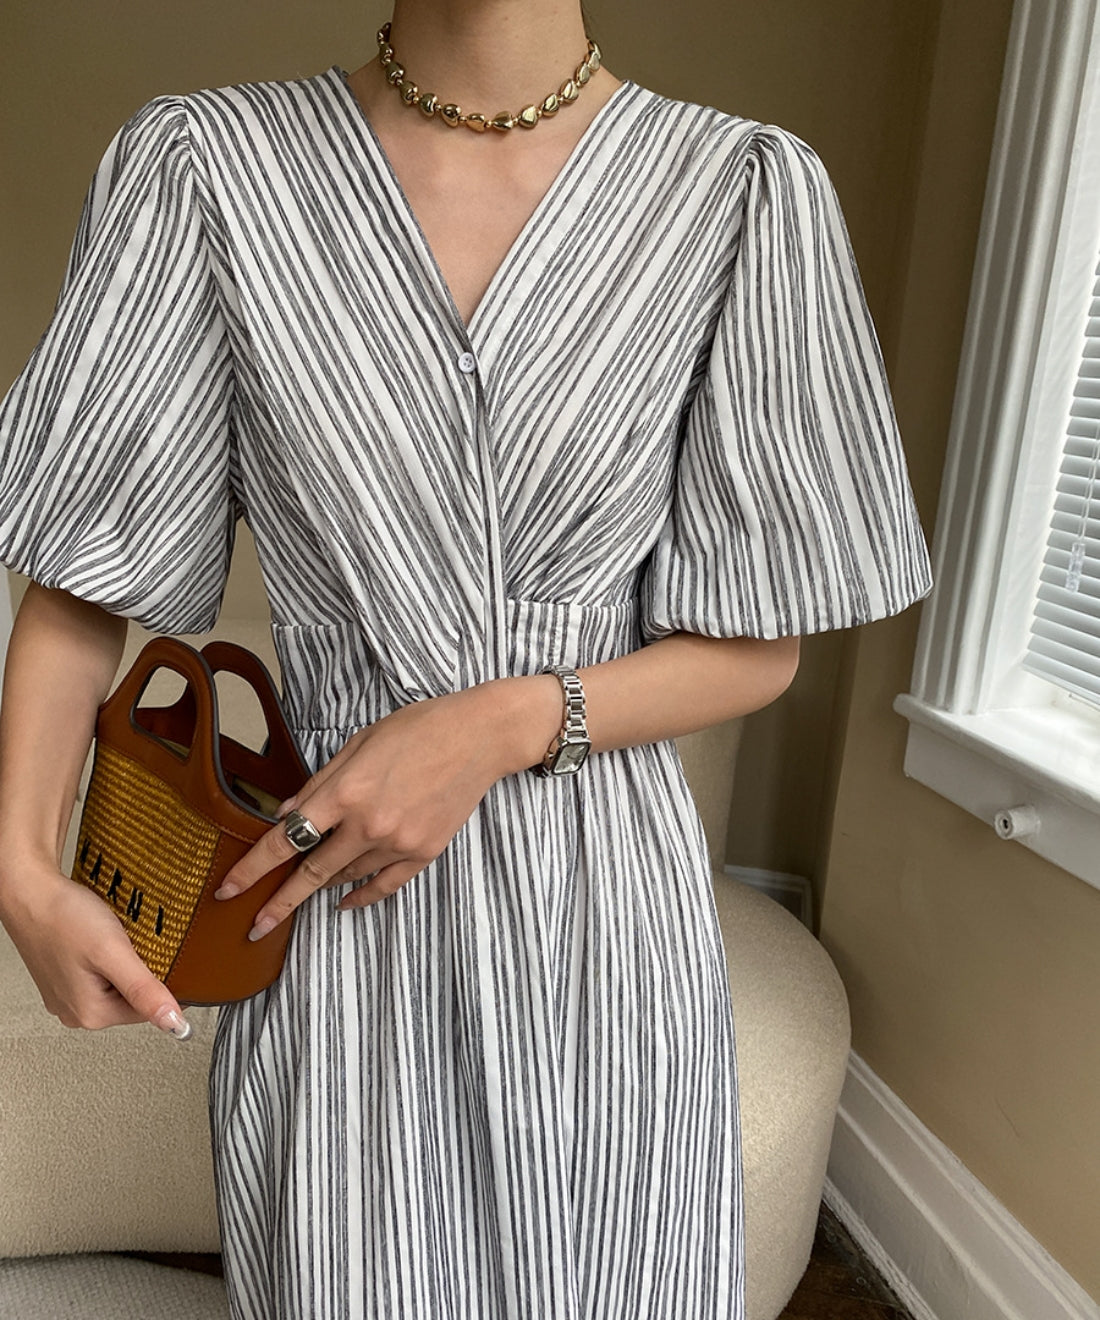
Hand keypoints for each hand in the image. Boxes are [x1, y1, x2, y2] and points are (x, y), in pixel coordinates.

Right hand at [0, 863, 192, 1037]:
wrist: (31, 893)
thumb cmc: (63, 918)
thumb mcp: (113, 953)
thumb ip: (144, 990)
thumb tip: (173, 1022)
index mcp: (91, 1014)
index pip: (147, 1012)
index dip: (161, 984)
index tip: (162, 958)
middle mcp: (76, 1011)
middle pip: (131, 1000)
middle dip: (140, 972)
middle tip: (133, 945)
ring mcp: (67, 994)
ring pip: (117, 985)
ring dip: (125, 963)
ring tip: (116, 939)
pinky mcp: (64, 977)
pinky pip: (100, 974)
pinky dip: (108, 957)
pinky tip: (103, 939)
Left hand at [214, 681, 545, 938]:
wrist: (479, 737)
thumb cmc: (418, 729)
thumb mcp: (358, 744)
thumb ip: (319, 783)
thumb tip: (286, 815)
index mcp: (346, 792)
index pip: (286, 840)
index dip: (252, 868)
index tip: (228, 891)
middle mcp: (368, 824)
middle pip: (311, 872)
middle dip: (279, 902)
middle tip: (255, 925)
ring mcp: (398, 843)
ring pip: (347, 877)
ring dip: (322, 886)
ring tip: (304, 891)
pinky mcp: (424, 852)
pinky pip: (384, 885)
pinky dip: (361, 896)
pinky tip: (343, 903)